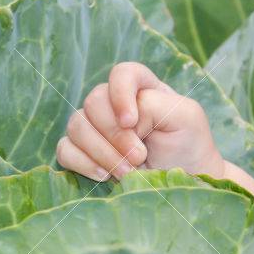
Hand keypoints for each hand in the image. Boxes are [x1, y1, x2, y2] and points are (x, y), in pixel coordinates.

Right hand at [55, 61, 223, 180]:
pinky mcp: (83, 150)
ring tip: (129, 171)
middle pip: (94, 102)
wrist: (184, 180)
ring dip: (102, 152)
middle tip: (140, 157)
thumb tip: (123, 120)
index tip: (131, 122)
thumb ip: (155, 104)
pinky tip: (105, 176)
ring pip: (77, 126)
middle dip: (116, 135)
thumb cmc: (188, 144)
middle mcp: (114, 103)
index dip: (120, 93)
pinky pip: (65, 149)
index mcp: (141, 88)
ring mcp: (96, 126)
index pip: (122, 74)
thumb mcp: (186, 117)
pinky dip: (83, 163)